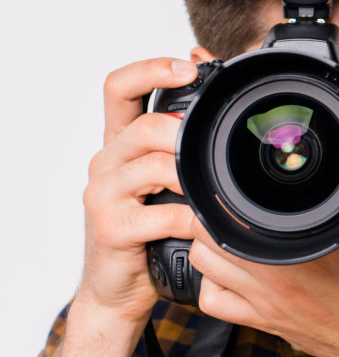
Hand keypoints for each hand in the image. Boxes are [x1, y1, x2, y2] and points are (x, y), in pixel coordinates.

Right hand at [78, 58, 200, 324]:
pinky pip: (161, 213)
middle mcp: (106, 161)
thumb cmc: (153, 228)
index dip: (152, 69)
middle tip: (217, 150)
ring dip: (194, 176)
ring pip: (153, 165)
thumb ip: (185, 142)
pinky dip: (193, 218)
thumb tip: (216, 94)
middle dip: (187, 134)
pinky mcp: (111, 228)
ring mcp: (103, 194)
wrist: (121, 288)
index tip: (189, 68)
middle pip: (145, 126)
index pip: (120, 87)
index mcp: (121, 142)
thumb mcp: (171, 179)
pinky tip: (208, 224)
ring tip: (216, 189)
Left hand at [187, 133, 338, 356]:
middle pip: (204, 231)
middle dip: (214, 203)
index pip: (231, 207)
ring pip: (203, 262)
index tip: (235, 166)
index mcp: (304, 250)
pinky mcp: (267, 325)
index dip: (224, 179)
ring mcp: (266, 306)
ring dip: (210, 236)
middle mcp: (276, 280)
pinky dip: (213, 278)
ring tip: (236, 218)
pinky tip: (238, 262)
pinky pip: (212, 300)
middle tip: (235, 186)